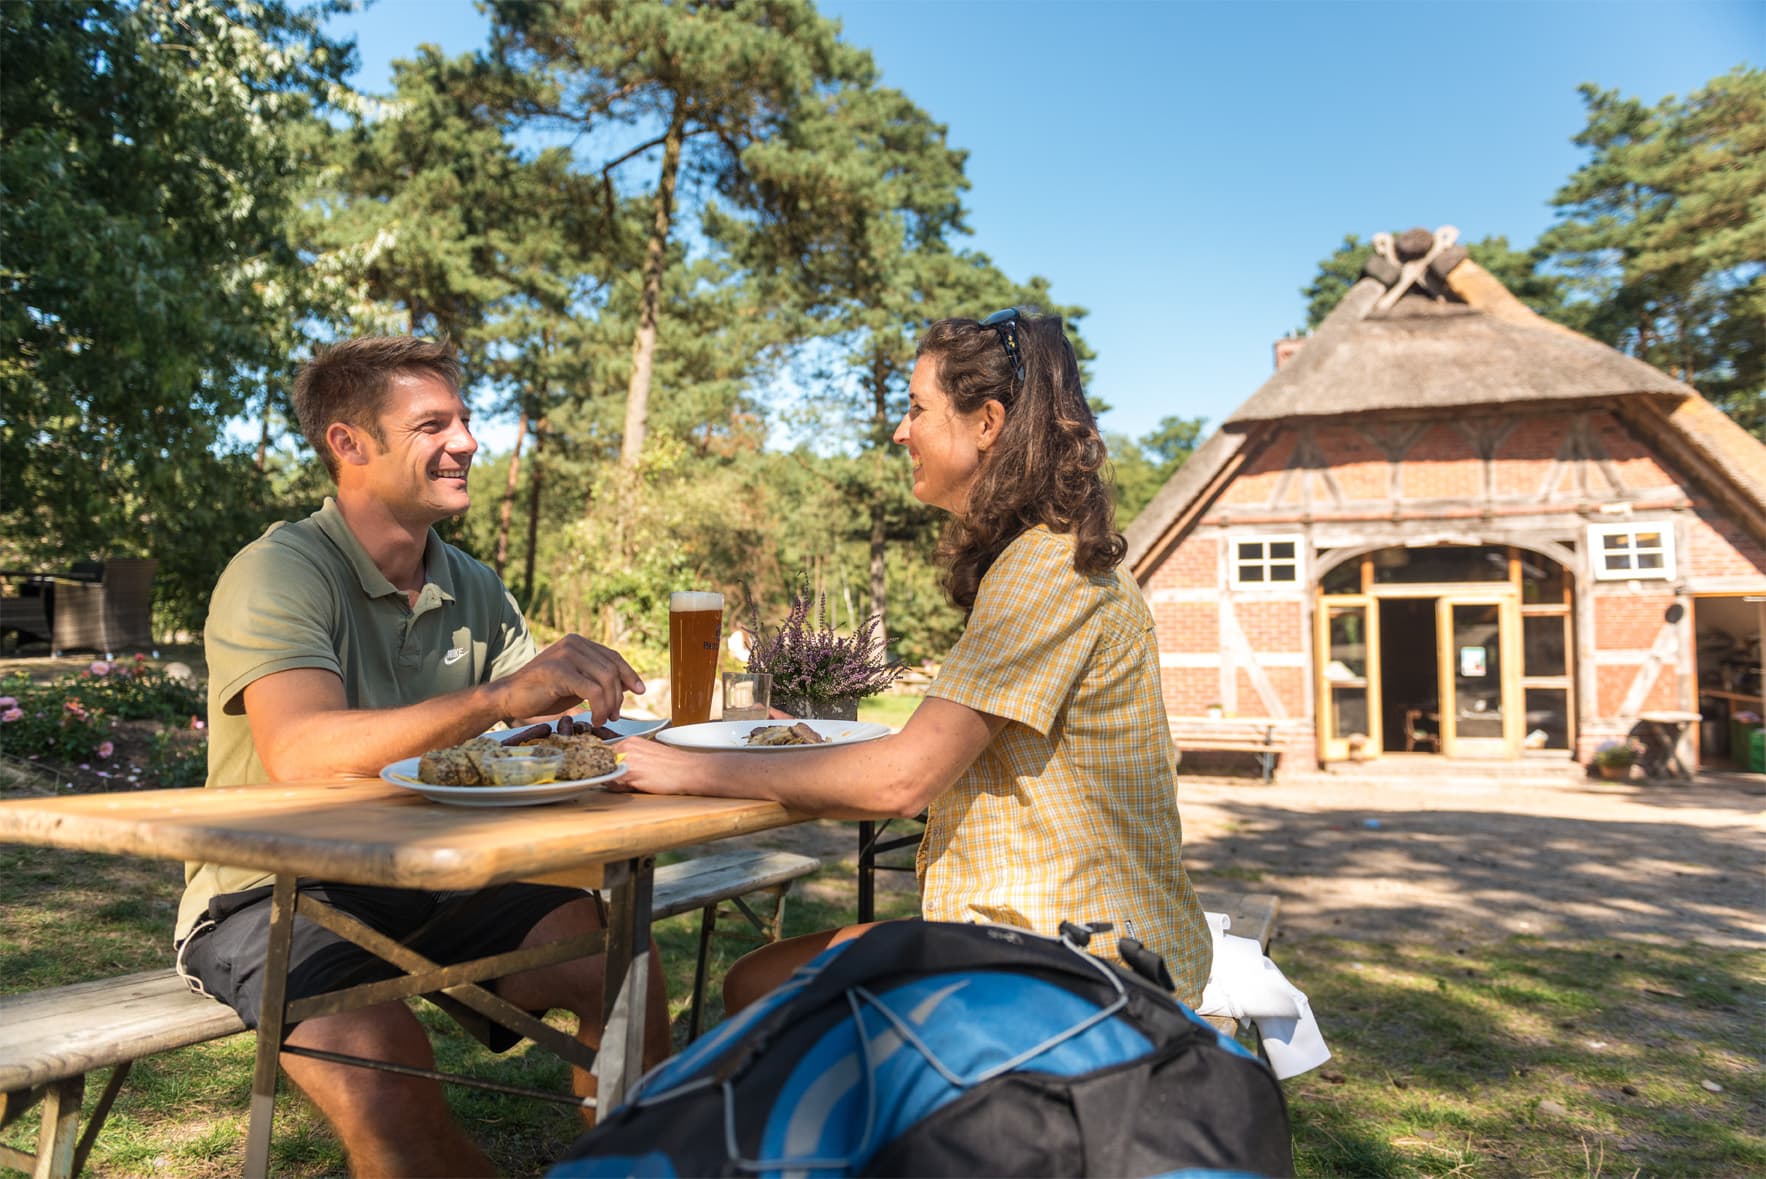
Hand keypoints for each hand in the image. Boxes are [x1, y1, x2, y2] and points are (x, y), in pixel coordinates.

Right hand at [495, 635, 643, 725]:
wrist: (509, 698)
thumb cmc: (543, 692)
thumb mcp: (576, 683)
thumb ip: (598, 679)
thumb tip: (629, 685)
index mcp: (578, 642)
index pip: (613, 657)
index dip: (629, 674)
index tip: (641, 691)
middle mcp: (573, 643)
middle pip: (612, 669)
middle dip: (618, 696)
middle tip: (614, 716)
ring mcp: (566, 654)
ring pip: (605, 680)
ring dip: (609, 704)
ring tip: (602, 719)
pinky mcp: (559, 670)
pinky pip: (593, 690)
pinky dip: (599, 707)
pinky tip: (593, 719)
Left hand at [605, 734, 711, 795]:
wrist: (689, 770)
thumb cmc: (673, 766)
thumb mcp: (648, 756)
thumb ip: (630, 760)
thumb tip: (614, 772)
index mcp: (631, 741)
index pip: (606, 755)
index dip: (609, 768)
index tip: (615, 775)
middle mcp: (626, 746)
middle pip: (603, 765)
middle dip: (611, 775)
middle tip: (628, 782)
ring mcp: (627, 758)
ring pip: (608, 774)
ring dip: (616, 783)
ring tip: (635, 784)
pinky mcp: (630, 772)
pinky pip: (614, 783)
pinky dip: (620, 788)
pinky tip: (637, 786)